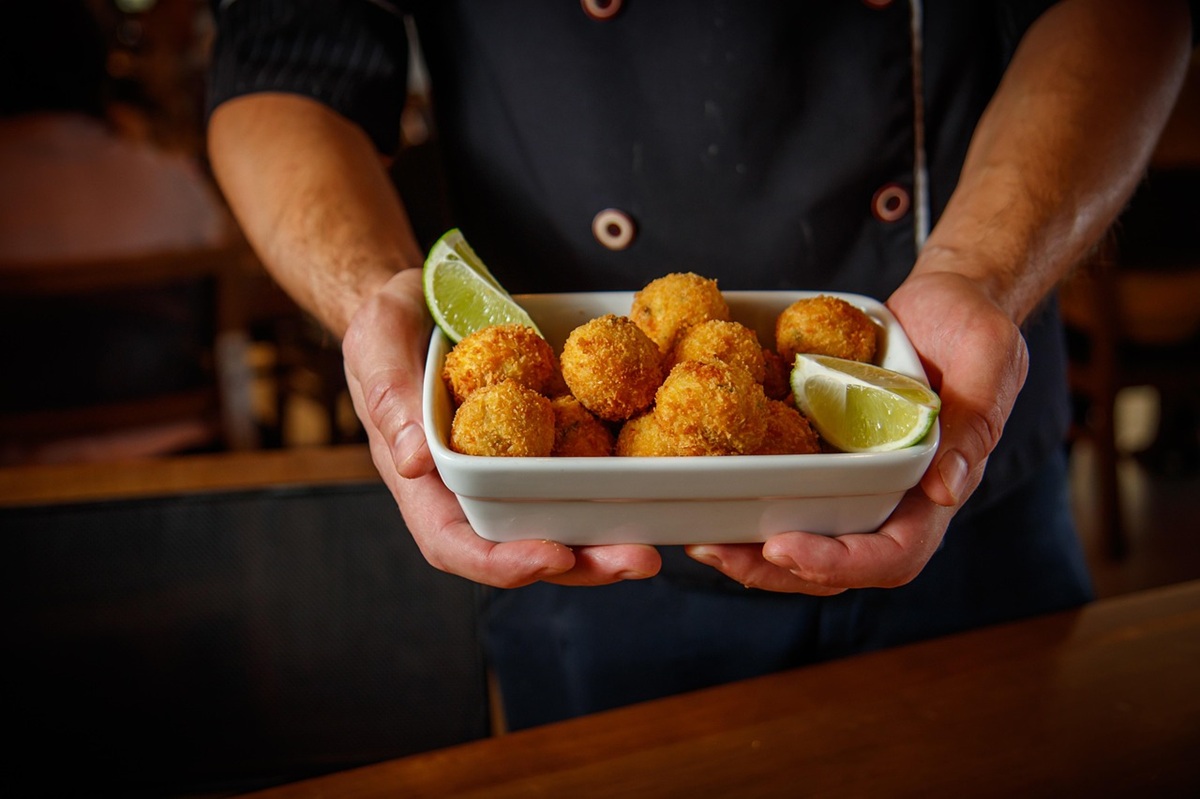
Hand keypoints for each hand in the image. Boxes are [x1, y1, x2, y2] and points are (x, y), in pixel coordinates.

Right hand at [342, 269, 661, 587]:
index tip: (555, 556)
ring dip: (605, 540)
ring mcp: (509, 469)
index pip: (456, 544)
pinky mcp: (541, 442)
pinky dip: (613, 488)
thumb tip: (412, 462)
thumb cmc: (387, 324)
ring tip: (654, 546)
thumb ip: (390, 399)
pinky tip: (653, 487)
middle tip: (639, 561)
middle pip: (522, 547)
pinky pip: (576, 473)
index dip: (504, 563)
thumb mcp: (376, 347)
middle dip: (580, 565)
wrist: (424, 298)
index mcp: (423, 482)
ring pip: (557, 521)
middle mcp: (470, 489)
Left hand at [684, 271, 1027, 593]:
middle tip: (717, 554)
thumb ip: (976, 421)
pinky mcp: (826, 456)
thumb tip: (947, 490)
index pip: (893, 555)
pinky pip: (787, 494)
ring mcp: (856, 480)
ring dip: (751, 552)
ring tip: (700, 543)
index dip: (840, 563)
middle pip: (836, 564)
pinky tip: (703, 497)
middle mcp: (894, 499)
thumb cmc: (973, 324)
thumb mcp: (989, 357)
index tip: (784, 548)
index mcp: (937, 490)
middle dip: (775, 570)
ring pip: (805, 539)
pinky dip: (747, 504)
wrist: (945, 301)